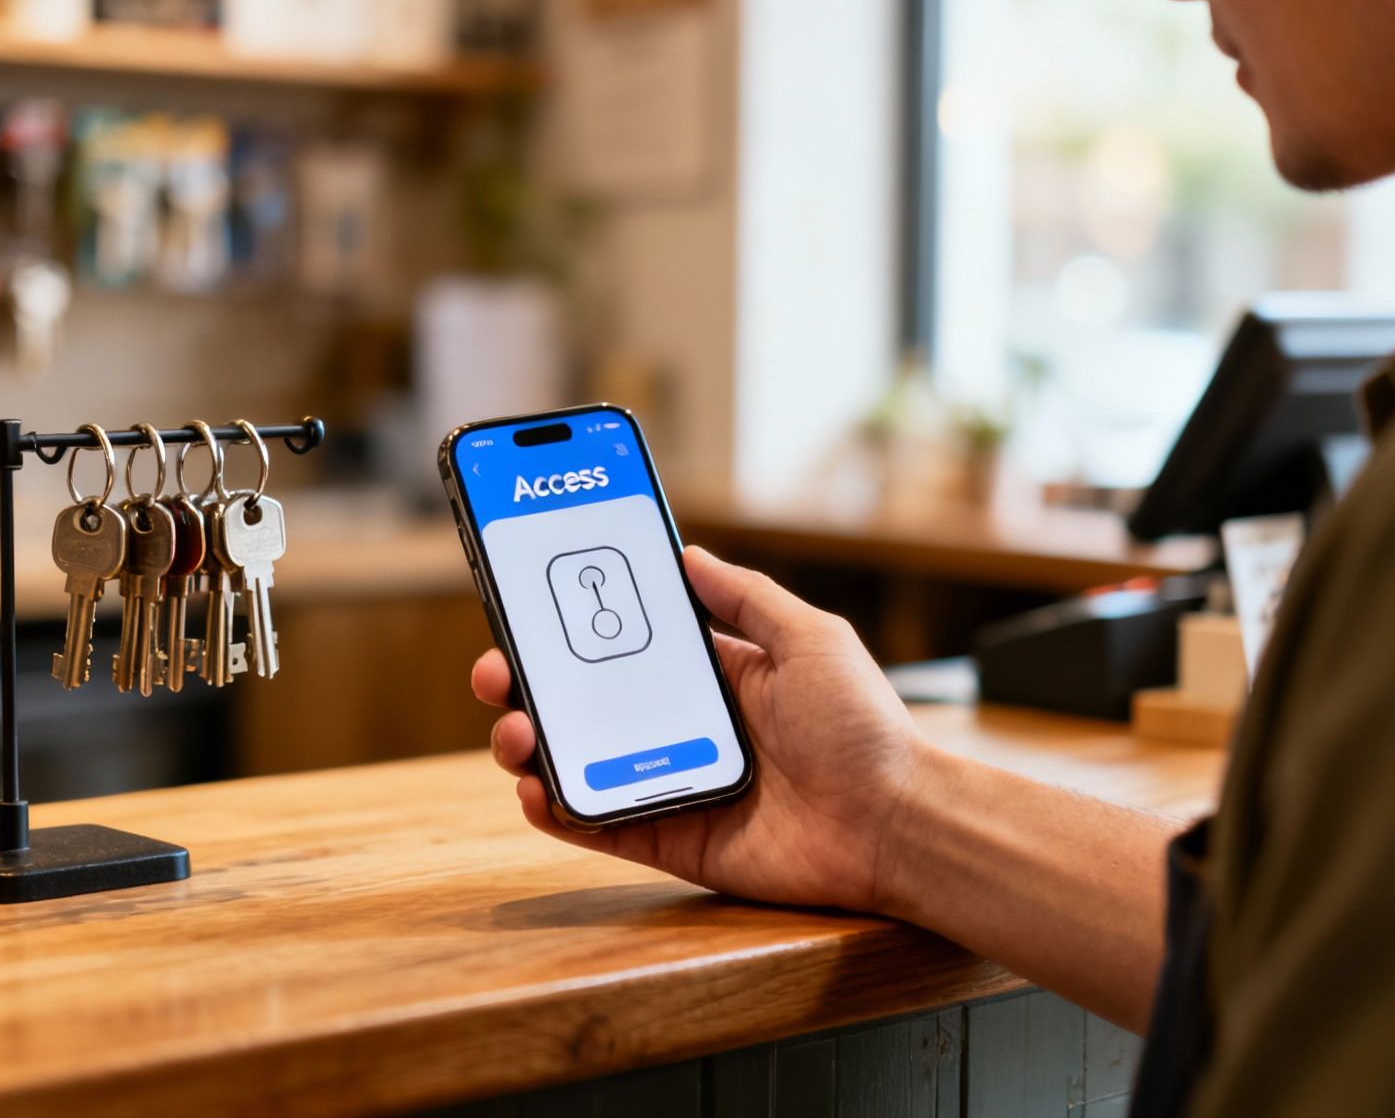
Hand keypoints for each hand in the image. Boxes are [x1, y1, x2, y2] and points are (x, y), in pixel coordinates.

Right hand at [472, 546, 925, 911]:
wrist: (896, 823)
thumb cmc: (867, 730)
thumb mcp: (812, 637)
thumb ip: (746, 598)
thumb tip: (688, 554)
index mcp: (719, 677)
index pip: (629, 646)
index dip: (578, 629)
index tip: (531, 606)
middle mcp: (689, 729)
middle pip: (589, 704)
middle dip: (533, 685)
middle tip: (498, 672)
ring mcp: (675, 784)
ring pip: (582, 763)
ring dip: (534, 745)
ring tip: (517, 733)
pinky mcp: (674, 840)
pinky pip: (600, 827)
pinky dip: (558, 811)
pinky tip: (534, 789)